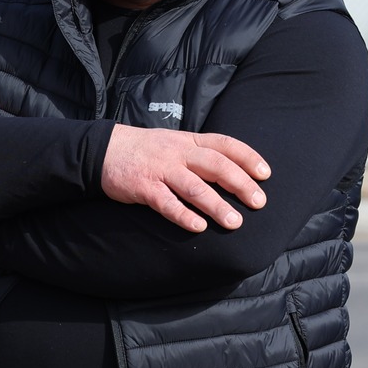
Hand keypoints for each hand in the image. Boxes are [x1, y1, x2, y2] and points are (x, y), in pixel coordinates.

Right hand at [100, 124, 269, 232]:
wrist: (102, 150)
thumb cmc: (144, 150)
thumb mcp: (174, 141)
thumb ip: (198, 153)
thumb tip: (231, 171)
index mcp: (189, 140)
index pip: (225, 145)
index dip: (248, 158)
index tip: (265, 174)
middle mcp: (178, 153)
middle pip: (216, 166)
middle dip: (240, 184)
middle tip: (258, 203)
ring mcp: (160, 170)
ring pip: (194, 187)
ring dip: (216, 205)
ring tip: (234, 222)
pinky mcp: (143, 187)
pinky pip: (166, 203)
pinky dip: (183, 215)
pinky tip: (198, 227)